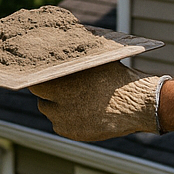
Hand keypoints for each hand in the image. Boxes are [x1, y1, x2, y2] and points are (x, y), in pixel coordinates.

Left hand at [29, 63, 170, 140]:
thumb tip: (62, 40)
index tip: (45, 76)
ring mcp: (65, 122)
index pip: (35, 83)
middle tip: (61, 87)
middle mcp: (59, 106)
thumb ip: (75, 56)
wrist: (137, 104)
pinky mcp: (74, 134)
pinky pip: (62, 125)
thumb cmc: (117, 77)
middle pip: (41, 99)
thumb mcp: (95, 61)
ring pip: (51, 113)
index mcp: (61, 85)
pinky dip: (67, 119)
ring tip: (74, 98)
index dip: (40, 79)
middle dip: (49, 93)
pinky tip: (81, 111)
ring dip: (57, 107)